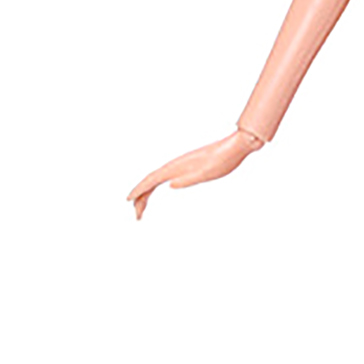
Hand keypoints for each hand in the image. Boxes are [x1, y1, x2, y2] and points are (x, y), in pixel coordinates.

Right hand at [127, 129, 261, 219]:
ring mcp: (180, 165)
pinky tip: (160, 190)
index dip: (139, 189)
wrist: (235, 147)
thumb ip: (188, 179)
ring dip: (147, 194)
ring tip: (142, 209)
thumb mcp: (206, 173)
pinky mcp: (188, 166)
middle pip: (151, 182)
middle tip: (137, 216)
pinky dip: (158, 186)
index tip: (128, 200)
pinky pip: (166, 177)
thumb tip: (170, 184)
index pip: (151, 179)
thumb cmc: (222, 161)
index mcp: (177, 167)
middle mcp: (175, 165)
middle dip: (141, 198)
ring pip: (157, 180)